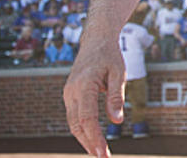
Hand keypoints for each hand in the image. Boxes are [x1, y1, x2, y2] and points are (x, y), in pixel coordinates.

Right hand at [63, 38, 125, 156]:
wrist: (95, 40)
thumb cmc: (109, 55)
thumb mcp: (118, 73)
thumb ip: (116, 97)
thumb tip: (117, 121)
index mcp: (84, 84)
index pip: (87, 118)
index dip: (95, 138)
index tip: (103, 153)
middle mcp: (71, 91)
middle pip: (77, 124)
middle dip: (89, 144)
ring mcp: (68, 93)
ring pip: (72, 123)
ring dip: (84, 139)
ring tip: (99, 153)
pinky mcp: (70, 95)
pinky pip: (74, 116)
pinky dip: (82, 129)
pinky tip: (93, 139)